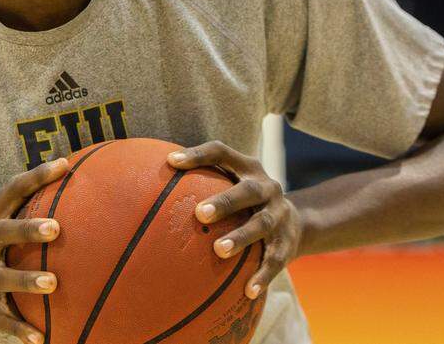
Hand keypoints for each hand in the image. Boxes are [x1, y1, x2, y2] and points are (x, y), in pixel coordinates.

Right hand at [0, 157, 69, 343]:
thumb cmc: (2, 252)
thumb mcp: (9, 227)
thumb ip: (39, 207)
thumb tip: (90, 178)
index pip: (11, 191)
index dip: (35, 177)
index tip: (63, 166)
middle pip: (2, 232)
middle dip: (26, 228)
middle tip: (56, 228)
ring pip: (2, 278)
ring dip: (26, 280)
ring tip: (53, 282)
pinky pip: (3, 321)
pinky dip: (20, 330)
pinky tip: (41, 339)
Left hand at [167, 141, 301, 299]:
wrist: (299, 223)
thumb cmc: (244, 203)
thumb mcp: (230, 185)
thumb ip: (198, 182)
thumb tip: (144, 188)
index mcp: (247, 169)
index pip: (221, 153)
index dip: (197, 155)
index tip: (170, 162)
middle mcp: (267, 188)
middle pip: (247, 191)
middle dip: (225, 202)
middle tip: (199, 213)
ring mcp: (279, 215)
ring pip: (261, 225)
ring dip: (241, 237)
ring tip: (219, 250)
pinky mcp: (287, 243)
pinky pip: (274, 260)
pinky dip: (262, 276)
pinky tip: (247, 290)